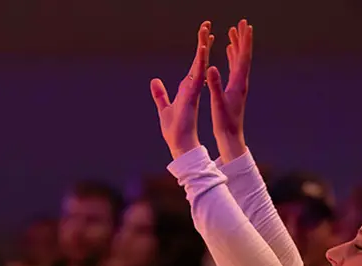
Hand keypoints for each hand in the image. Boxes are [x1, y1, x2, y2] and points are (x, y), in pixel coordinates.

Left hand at [151, 21, 214, 159]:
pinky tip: (202, 49)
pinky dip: (199, 62)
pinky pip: (197, 74)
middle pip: (198, 61)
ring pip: (199, 64)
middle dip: (203, 43)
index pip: (194, 66)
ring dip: (202, 47)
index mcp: (187, 89)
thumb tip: (154, 81)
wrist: (180, 144)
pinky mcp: (193, 95)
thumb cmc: (174, 130)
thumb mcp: (164, 108)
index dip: (199, 52)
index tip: (205, 39)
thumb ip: (160, 94)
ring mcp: (193, 90)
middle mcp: (192, 87)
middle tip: (207, 27)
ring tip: (206, 32)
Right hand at [206, 19, 253, 162]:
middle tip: (241, 23)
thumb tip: (212, 68)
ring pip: (239, 60)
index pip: (243, 58)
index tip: (245, 26)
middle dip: (242, 38)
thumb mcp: (218, 103)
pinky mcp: (234, 89)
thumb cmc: (225, 123)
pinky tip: (229, 51)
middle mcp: (241, 82)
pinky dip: (232, 56)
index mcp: (238, 84)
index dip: (244, 41)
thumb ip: (215, 85)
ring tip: (233, 32)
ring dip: (237, 45)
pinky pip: (234, 68)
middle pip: (243, 56)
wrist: (232, 138)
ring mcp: (238, 86)